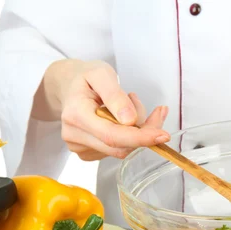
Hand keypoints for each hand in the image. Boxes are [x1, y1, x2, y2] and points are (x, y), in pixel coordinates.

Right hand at [33, 59, 170, 160]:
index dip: (139, 138)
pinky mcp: (87, 153)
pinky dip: (130, 137)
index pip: (111, 135)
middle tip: (157, 112)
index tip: (162, 135)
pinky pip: (117, 150)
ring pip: (122, 149)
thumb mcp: (101, 74)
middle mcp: (74, 135)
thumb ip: (115, 95)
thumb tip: (130, 120)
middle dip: (144, 132)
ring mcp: (80, 147)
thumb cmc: (85, 78)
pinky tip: (124, 119)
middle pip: (120, 146)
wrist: (68, 86)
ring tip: (130, 104)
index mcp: (76, 114)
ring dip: (137, 131)